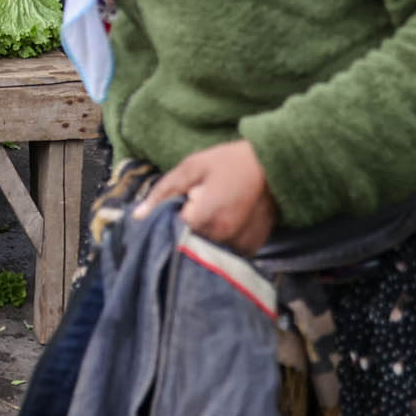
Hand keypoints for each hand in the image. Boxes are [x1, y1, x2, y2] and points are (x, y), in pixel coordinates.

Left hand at [141, 139, 278, 252]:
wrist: (277, 165)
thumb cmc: (231, 162)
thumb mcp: (192, 167)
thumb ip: (164, 192)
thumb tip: (137, 217)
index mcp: (205, 218)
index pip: (172, 235)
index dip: (167, 224)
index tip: (171, 212)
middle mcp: (223, 239)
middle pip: (190, 245)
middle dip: (185, 231)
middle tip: (193, 209)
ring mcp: (240, 247)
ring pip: (209, 251)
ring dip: (204, 237)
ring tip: (211, 214)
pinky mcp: (252, 249)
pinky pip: (228, 252)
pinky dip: (221, 241)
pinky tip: (224, 222)